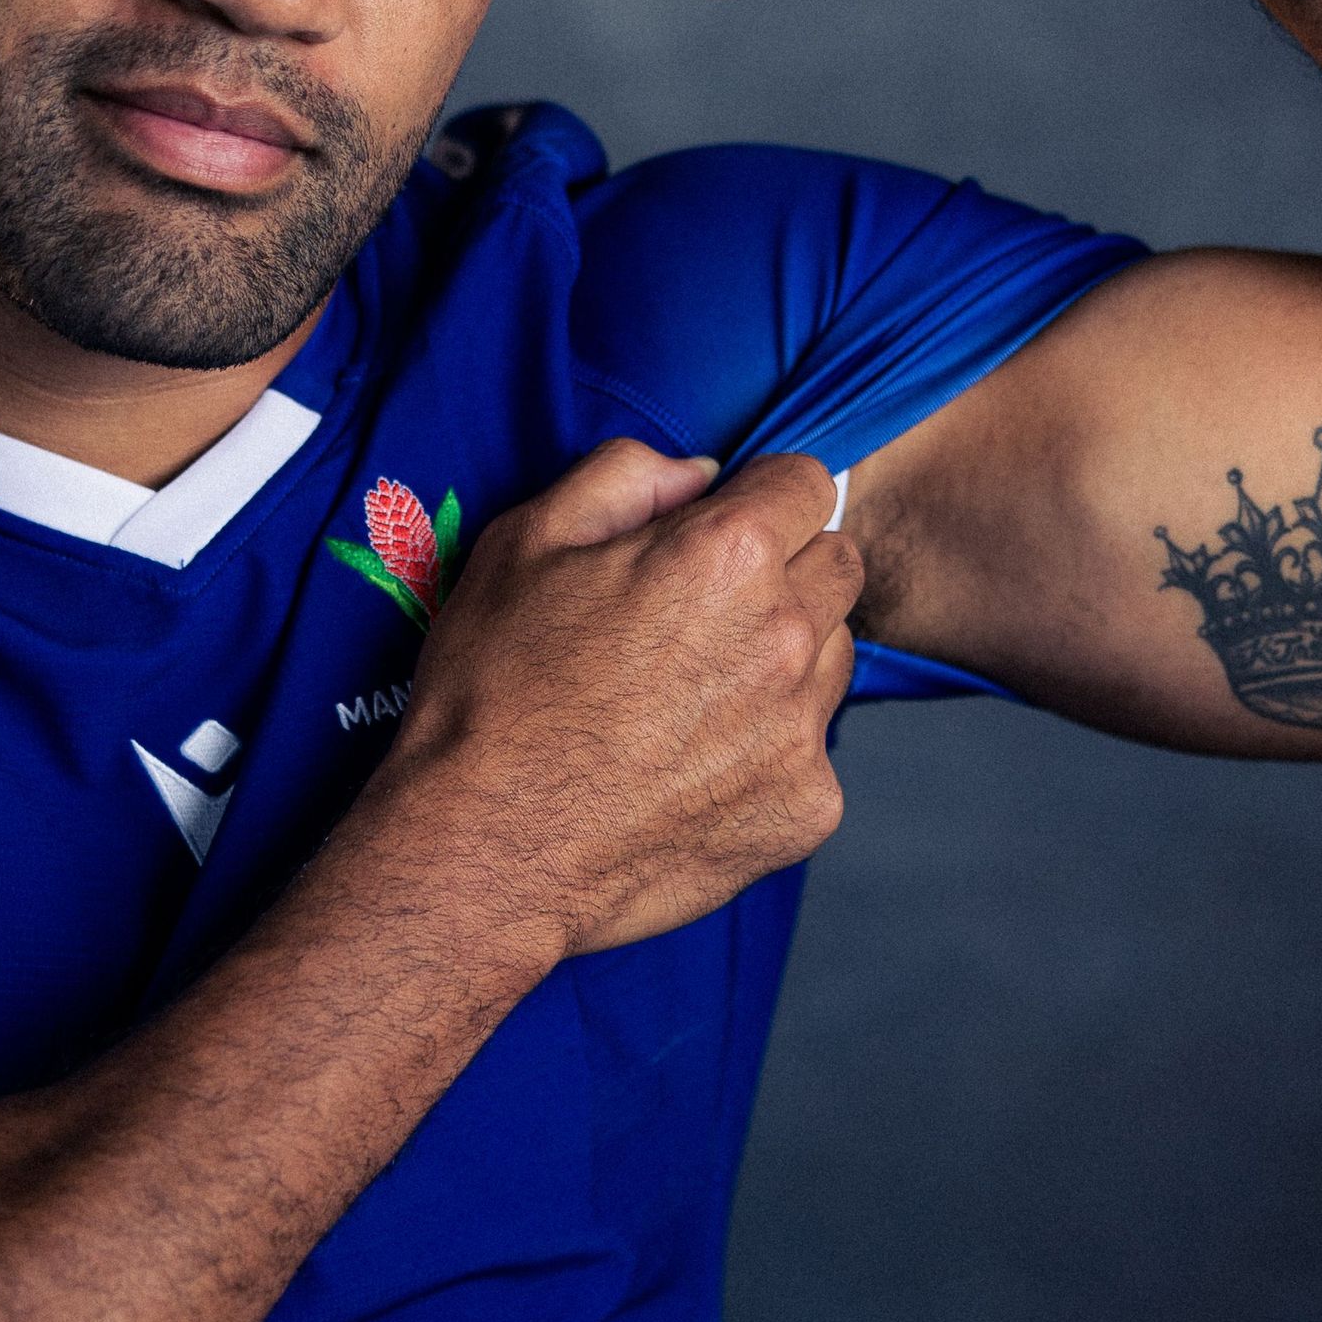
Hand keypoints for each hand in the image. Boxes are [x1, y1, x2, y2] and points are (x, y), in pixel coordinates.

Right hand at [365, 441, 861, 956]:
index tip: (723, 529)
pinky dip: (768, 751)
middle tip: (703, 613)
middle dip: (786, 570)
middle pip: (838, 565)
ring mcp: (803, 728)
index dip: (760, 496)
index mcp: (726, 553)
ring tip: (691, 696)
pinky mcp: (807, 807)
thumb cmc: (491, 694)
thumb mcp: (523, 544)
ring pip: (834, 657)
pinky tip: (691, 769)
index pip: (806, 482)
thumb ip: (624, 478)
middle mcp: (786, 634)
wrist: (483, 849)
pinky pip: (812, 751)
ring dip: (787, 658)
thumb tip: (699, 473)